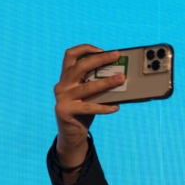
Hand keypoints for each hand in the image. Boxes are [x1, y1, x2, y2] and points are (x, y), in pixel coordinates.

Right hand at [54, 44, 123, 167]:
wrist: (71, 135)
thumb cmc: (84, 111)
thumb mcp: (89, 95)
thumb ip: (96, 84)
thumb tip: (120, 75)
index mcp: (66, 77)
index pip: (70, 55)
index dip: (85, 49)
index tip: (102, 50)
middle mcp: (62, 85)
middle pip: (80, 66)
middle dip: (100, 59)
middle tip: (116, 56)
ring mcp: (62, 98)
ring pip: (88, 87)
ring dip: (107, 82)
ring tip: (122, 79)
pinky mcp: (64, 111)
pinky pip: (89, 107)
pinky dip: (104, 107)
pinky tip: (116, 107)